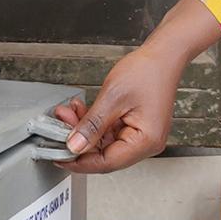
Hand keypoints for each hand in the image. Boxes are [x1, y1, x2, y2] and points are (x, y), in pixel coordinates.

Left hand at [53, 48, 181, 172]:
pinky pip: (108, 134)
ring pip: (103, 144)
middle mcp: (146, 144)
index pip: (106, 163)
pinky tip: (82, 112)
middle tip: (60, 126)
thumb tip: (74, 146)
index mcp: (146, 141)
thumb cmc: (147, 72)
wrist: (162, 56)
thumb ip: (91, 125)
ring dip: (84, 130)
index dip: (79, 161)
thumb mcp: (112, 98)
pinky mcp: (134, 129)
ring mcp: (141, 137)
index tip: (58, 155)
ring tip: (68, 114)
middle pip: (104, 155)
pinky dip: (93, 125)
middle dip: (79, 141)